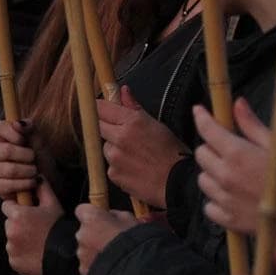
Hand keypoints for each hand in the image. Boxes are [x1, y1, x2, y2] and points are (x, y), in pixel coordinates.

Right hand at [0, 119, 37, 200]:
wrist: (47, 180)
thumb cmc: (41, 158)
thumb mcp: (39, 140)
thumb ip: (29, 128)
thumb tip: (18, 123)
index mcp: (3, 137)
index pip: (0, 128)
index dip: (12, 133)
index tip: (24, 140)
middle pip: (5, 150)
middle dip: (25, 156)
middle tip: (34, 159)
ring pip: (9, 169)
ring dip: (27, 171)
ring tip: (34, 172)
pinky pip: (7, 185)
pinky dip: (24, 184)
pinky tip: (30, 182)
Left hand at [0, 178, 61, 274]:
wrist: (65, 256)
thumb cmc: (58, 228)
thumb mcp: (52, 204)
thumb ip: (42, 188)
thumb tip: (37, 177)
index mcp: (17, 215)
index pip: (7, 206)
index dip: (17, 208)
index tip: (27, 213)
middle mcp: (11, 231)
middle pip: (9, 223)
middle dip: (18, 224)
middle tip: (34, 228)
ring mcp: (11, 248)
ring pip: (11, 239)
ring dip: (19, 239)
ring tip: (36, 241)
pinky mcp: (13, 262)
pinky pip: (14, 254)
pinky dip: (21, 254)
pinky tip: (34, 253)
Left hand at [74, 202, 137, 274]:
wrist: (134, 266)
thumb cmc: (131, 240)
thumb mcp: (128, 218)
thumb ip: (114, 215)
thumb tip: (110, 216)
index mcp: (90, 217)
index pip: (82, 210)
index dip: (92, 214)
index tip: (100, 217)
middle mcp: (81, 234)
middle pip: (84, 231)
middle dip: (94, 234)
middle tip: (110, 239)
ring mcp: (81, 252)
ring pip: (86, 248)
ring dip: (95, 250)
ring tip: (112, 255)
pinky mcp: (84, 268)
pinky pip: (88, 263)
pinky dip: (95, 264)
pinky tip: (109, 265)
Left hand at [99, 87, 185, 207]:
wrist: (177, 184)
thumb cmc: (172, 153)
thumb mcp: (156, 125)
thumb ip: (134, 107)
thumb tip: (123, 91)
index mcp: (131, 121)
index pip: (101, 108)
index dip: (100, 108)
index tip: (103, 109)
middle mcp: (119, 137)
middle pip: (98, 126)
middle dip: (107, 128)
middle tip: (124, 134)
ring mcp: (114, 157)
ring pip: (105, 147)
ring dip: (114, 148)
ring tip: (135, 155)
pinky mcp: (113, 174)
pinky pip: (109, 165)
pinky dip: (118, 166)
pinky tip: (134, 168)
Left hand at [194, 99, 275, 249]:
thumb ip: (252, 124)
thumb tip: (237, 104)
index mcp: (236, 154)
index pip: (207, 130)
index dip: (201, 117)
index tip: (199, 111)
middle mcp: (225, 176)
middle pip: (201, 154)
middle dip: (211, 146)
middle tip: (229, 147)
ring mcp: (224, 199)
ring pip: (203, 179)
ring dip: (213, 173)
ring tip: (233, 173)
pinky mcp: (228, 219)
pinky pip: (210, 206)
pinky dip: (216, 199)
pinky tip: (232, 195)